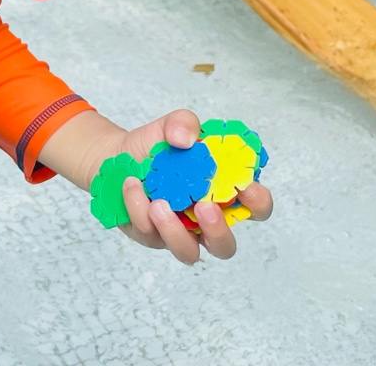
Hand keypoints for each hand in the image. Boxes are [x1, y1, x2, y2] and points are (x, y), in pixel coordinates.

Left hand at [95, 110, 273, 264]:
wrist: (118, 156)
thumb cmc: (156, 147)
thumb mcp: (172, 125)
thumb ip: (184, 123)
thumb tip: (186, 139)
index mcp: (222, 193)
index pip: (255, 209)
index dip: (257, 203)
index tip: (246, 187)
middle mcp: (204, 220)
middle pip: (225, 246)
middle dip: (217, 231)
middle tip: (203, 207)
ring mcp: (178, 232)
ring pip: (187, 252)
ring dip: (173, 230)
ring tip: (158, 203)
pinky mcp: (150, 235)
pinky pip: (148, 233)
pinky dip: (139, 207)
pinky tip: (131, 184)